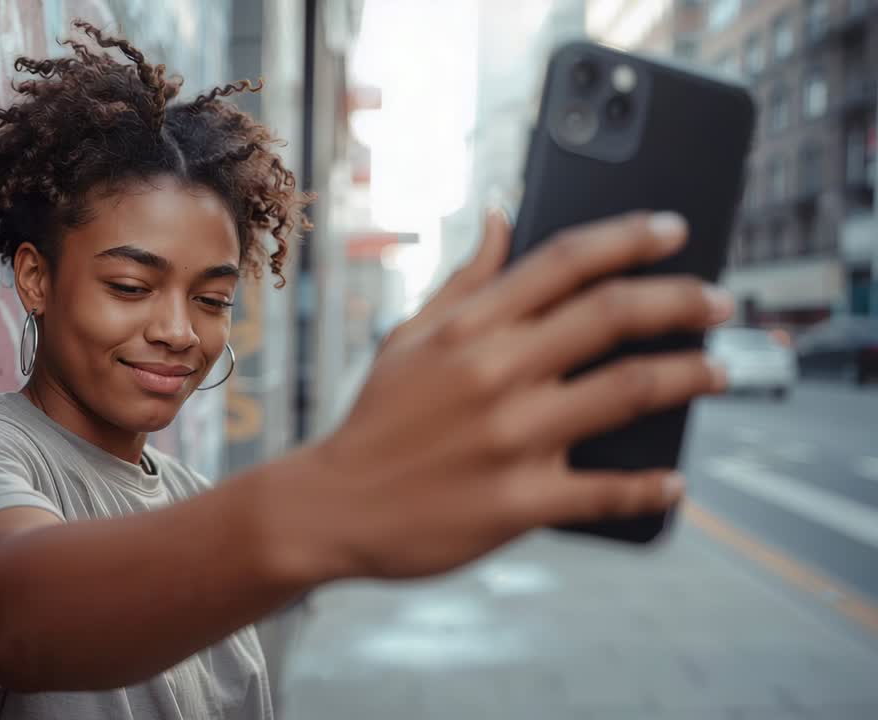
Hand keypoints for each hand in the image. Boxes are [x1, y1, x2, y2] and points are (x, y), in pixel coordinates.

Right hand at [296, 210, 731, 579]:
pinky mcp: (520, 503)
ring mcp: (512, 438)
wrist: (331, 507)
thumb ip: (466, 278)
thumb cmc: (376, 419)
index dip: (629, 236)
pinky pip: (607, 491)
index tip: (675, 229)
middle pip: (613, 315)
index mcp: (469, 327)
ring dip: (690, 376)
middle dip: (684, 300)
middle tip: (723, 303)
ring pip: (629, 392)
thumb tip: (504, 213)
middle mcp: (495, 372)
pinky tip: (675, 481)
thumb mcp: (410, 337)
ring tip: (718, 371)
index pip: (565, 261)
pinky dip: (651, 486)